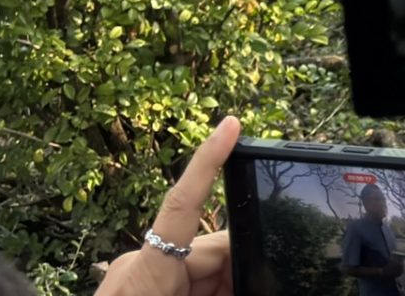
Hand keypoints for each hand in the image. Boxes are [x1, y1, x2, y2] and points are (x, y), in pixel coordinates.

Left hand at [95, 115, 239, 295]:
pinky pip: (185, 279)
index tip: (229, 125)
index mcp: (148, 273)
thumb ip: (224, 294)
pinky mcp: (140, 287)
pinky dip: (208, 290)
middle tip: (266, 285)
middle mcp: (142, 266)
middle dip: (241, 262)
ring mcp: (139, 276)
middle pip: (207, 246)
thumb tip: (255, 287)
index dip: (207, 161)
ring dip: (224, 284)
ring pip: (201, 266)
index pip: (182, 204)